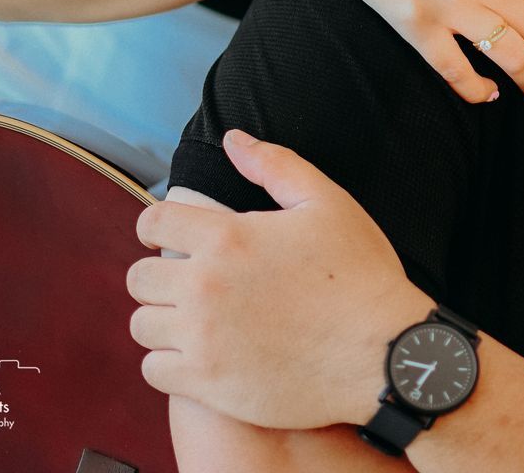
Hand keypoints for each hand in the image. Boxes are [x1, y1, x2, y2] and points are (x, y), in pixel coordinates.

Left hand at [128, 129, 434, 429]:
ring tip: (197, 320)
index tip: (176, 236)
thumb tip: (232, 139)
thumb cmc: (361, 275)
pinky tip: (202, 354)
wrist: (383, 354)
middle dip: (162, 274)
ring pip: (141, 325)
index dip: (159, 224)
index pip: (153, 221)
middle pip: (139, 277)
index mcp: (229, 238)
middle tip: (193, 282)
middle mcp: (205, 286)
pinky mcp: (206, 383)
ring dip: (164, 319)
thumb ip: (276, 166)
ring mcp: (202, 338)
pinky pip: (153, 370)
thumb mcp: (328, 205)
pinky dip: (170, 362)